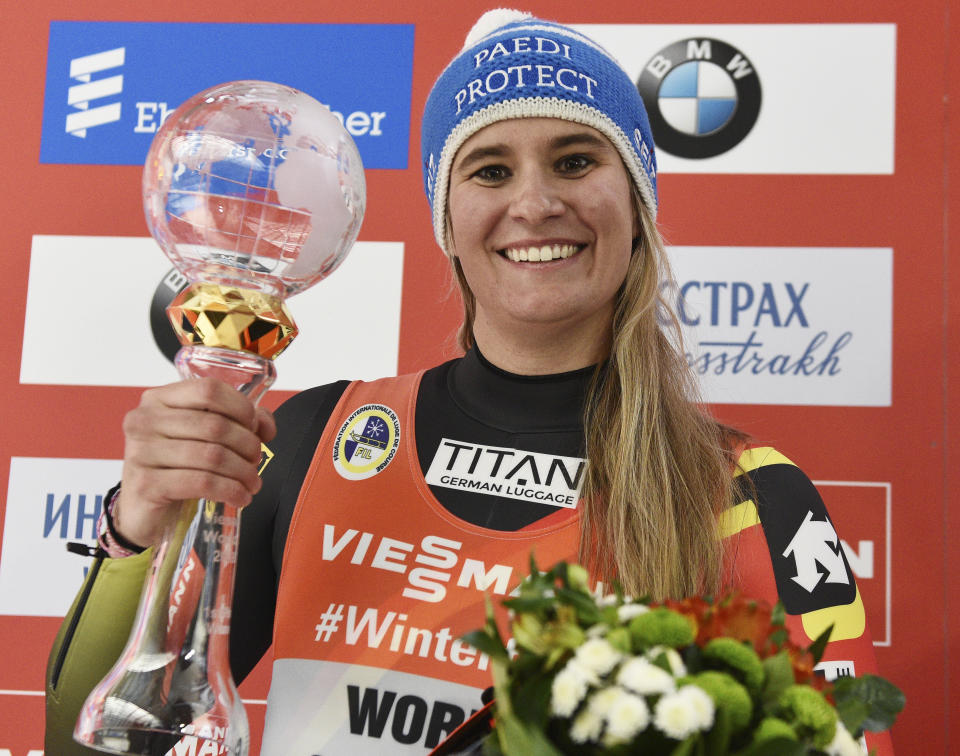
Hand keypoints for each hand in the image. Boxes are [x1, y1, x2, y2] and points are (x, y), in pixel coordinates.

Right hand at [116, 378, 276, 547]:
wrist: (142, 508)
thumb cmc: (175, 466)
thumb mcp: (204, 438)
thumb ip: (238, 421)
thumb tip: (265, 424)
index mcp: (158, 399)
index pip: (208, 390)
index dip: (240, 407)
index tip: (255, 427)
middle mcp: (144, 420)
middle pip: (215, 425)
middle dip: (247, 444)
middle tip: (256, 460)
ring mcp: (141, 452)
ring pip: (212, 456)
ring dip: (242, 471)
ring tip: (252, 482)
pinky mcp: (146, 484)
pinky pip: (201, 482)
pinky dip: (230, 490)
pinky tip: (241, 497)